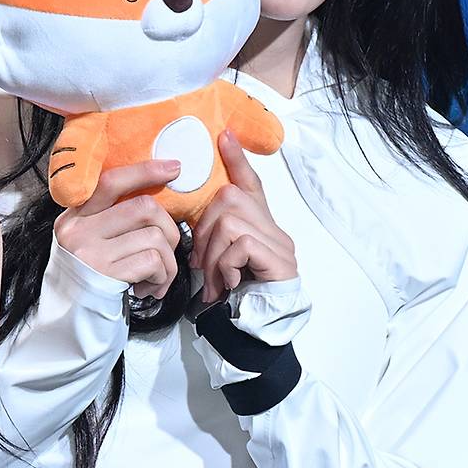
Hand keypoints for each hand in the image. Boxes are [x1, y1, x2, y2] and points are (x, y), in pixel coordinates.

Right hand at [54, 159, 181, 298]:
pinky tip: (150, 289)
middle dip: (170, 229)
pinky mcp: (103, 277)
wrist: (66, 327)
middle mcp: (77, 230)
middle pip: (144, 207)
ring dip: (168, 261)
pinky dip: (162, 277)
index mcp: (75, 215)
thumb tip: (158, 193)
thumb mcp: (92, 241)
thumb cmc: (90, 280)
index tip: (173, 168)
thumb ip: (114, 217)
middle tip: (167, 250)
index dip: (145, 171)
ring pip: (155, 237)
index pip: (112, 181)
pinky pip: (153, 262)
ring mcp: (89, 254)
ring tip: (157, 276)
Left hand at [189, 129, 297, 302]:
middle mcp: (274, 229)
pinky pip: (240, 243)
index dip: (236, 159)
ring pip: (230, 222)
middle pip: (230, 198)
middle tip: (200, 264)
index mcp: (259, 226)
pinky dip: (225, 265)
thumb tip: (188, 228)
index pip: (250, 183)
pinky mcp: (279, 260)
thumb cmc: (238, 297)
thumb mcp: (220, 262)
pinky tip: (227, 284)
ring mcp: (280, 244)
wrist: (260, 332)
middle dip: (205, 230)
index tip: (224, 135)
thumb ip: (213, 241)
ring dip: (212, 255)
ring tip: (213, 281)